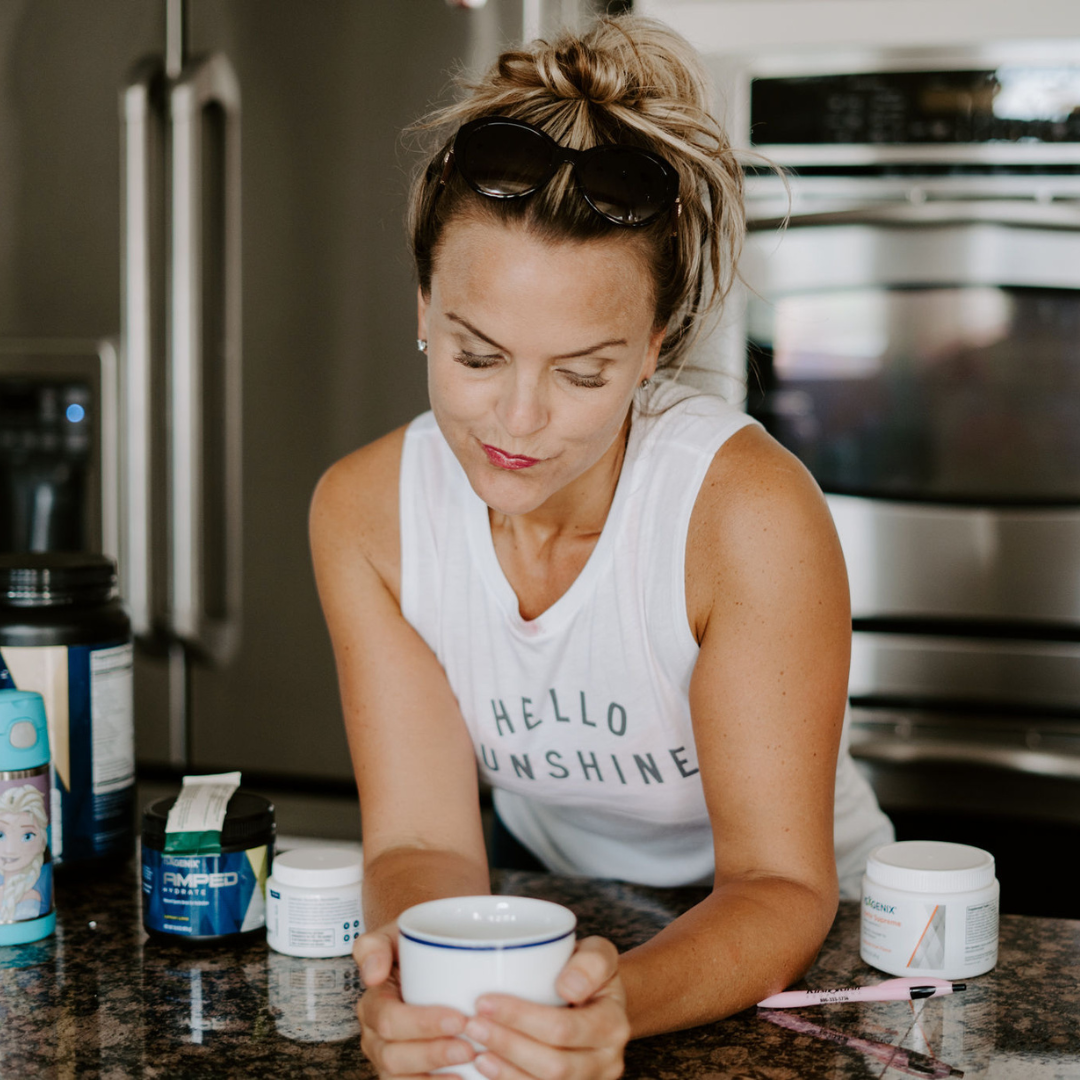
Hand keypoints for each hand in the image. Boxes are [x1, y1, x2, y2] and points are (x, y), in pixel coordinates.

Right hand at [355, 923, 476, 1077]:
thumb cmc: (415, 949)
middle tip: (469, 1047)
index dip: (422, 1024)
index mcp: (373, 1004)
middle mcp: (375, 1037)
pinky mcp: (406, 1073)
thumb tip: (372, 975)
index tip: (458, 1018)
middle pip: (394, 1056)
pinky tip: (462, 1079)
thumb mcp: (395, 935)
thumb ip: (375, 946)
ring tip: (470, 1063)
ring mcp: (389, 1059)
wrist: (432, 960)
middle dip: (433, 1054)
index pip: (389, 1020)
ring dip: (436, 1076)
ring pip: (402, 1078)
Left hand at [462, 936, 629, 1079]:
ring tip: (476, 1050)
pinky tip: (488, 1069)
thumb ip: (592, 962)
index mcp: (613, 1025)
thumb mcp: (599, 953)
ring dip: (505, 1072)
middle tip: (472, 1025)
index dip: (520, 1018)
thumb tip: (568, 986)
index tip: (484, 1001)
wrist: (600, 1001)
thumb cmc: (591, 973)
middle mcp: (606, 1062)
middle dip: (508, 1046)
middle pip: (553, 1066)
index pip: (563, 1028)